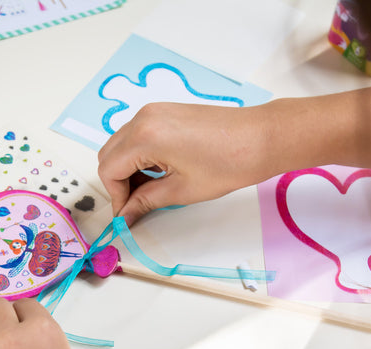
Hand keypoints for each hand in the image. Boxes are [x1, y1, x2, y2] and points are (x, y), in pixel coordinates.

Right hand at [97, 87, 370, 226]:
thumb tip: (126, 215)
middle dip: (117, 182)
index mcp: (145, 137)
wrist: (261, 137)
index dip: (115, 197)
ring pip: (120, 145)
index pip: (109, 170)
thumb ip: (146, 201)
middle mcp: (143, 118)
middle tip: (134, 205)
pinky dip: (138, 155)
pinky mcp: (164, 111)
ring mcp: (153, 111)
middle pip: (108, 154)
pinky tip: (157, 172)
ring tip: (149, 191)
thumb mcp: (182, 190)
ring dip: (127, 169)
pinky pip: (136, 135)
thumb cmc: (228, 163)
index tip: (127, 215)